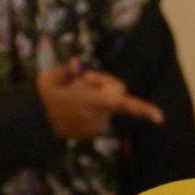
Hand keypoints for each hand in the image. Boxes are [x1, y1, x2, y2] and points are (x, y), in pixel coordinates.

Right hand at [36, 58, 164, 140]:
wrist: (34, 120)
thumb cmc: (45, 94)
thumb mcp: (53, 78)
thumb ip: (68, 72)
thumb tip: (75, 63)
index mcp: (94, 103)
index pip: (124, 104)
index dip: (143, 109)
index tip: (160, 118)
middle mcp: (99, 117)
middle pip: (116, 93)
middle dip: (104, 84)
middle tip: (82, 79)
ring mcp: (96, 126)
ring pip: (108, 104)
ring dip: (96, 96)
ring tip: (74, 95)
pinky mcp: (92, 132)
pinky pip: (100, 114)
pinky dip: (92, 108)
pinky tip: (74, 107)